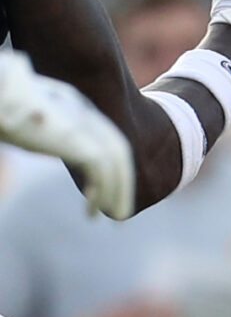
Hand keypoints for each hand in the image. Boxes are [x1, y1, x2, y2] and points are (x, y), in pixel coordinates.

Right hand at [0, 47, 133, 217]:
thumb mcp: (21, 109)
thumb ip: (38, 120)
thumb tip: (29, 126)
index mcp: (72, 101)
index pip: (106, 134)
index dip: (113, 161)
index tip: (108, 184)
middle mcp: (82, 109)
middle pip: (117, 147)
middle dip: (123, 179)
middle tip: (121, 206)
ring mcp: (80, 122)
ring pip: (115, 162)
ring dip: (119, 192)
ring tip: (119, 215)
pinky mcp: (73, 137)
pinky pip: (100, 170)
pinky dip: (102, 193)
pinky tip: (92, 212)